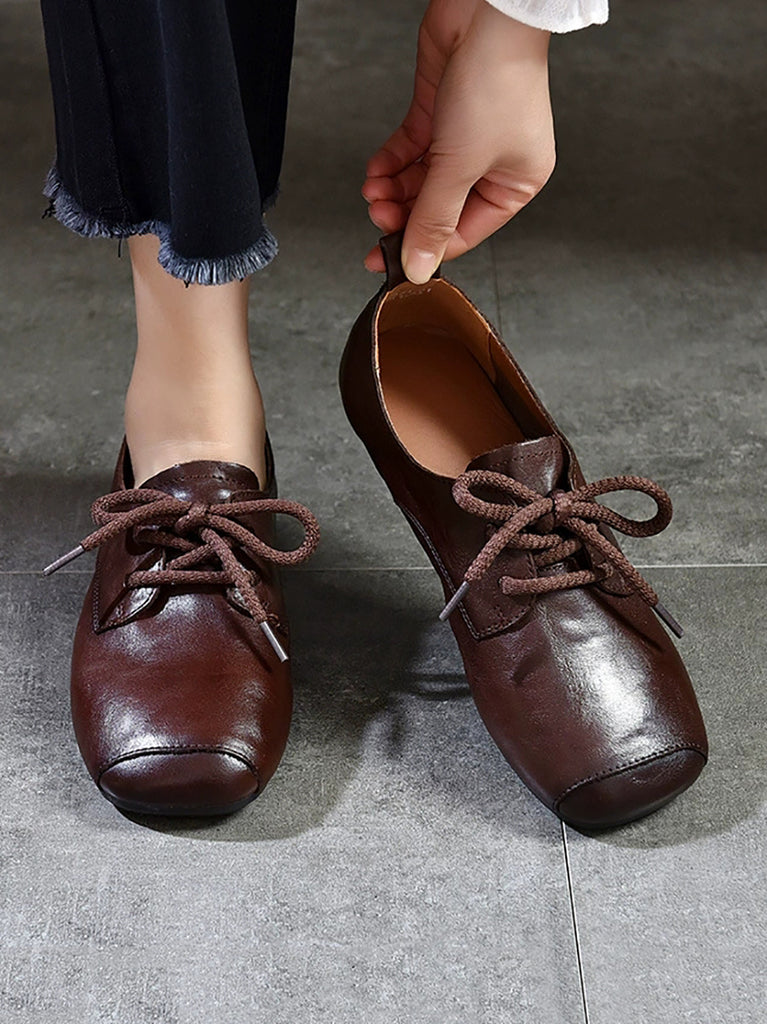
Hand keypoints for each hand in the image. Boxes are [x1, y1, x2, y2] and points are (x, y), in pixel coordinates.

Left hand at [362, 0, 555, 282]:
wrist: (487, 12)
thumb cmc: (496, 82)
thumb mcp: (461, 166)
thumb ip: (433, 219)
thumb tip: (419, 268)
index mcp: (514, 184)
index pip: (463, 231)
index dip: (425, 247)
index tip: (389, 261)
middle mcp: (492, 163)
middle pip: (438, 207)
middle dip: (404, 214)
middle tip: (377, 217)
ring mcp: (464, 137)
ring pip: (421, 180)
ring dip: (393, 189)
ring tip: (373, 190)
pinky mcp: (439, 111)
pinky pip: (411, 150)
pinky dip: (392, 162)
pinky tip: (376, 171)